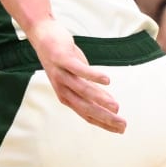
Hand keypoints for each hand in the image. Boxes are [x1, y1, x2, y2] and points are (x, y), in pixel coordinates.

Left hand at [30, 19, 123, 133]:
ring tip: (116, 107)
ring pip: (82, 90)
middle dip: (104, 117)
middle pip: (85, 107)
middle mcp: (62, 89)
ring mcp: (61, 74)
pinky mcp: (63, 59)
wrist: (43, 36)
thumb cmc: (64, 58)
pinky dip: (93, 76)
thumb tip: (111, 104)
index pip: (87, 115)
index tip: (120, 130)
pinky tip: (108, 81)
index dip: (103, 123)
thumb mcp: (78, 77)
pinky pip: (79, 70)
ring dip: (100, 99)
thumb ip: (92, 90)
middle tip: (122, 124)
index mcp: (67, 96)